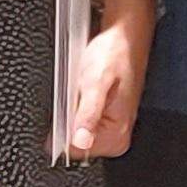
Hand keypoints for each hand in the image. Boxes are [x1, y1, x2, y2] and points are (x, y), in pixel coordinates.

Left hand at [60, 9, 147, 159]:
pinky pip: (79, 120)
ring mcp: (111, 127)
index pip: (75, 150)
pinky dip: (73, 105)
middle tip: (78, 92)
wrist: (123, 36)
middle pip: (74, 141)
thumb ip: (88, 113)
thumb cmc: (114, 53)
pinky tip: (82, 88)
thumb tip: (80, 142)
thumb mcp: (95, 81)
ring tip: (82, 87)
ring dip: (70, 109)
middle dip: (67, 117)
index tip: (67, 107)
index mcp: (118, 134)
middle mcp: (118, 135)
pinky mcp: (105, 116)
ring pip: (74, 129)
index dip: (63, 128)